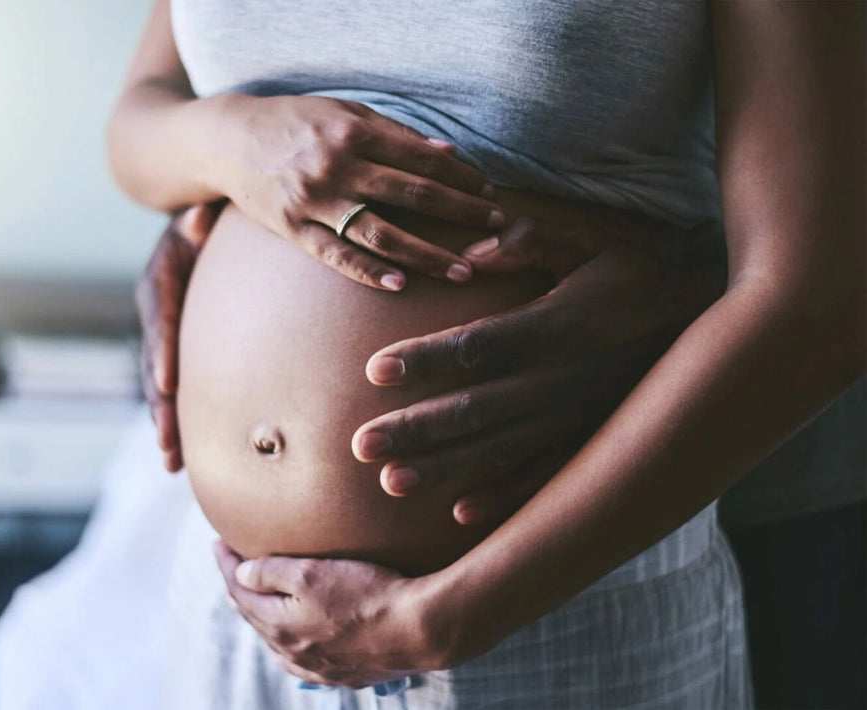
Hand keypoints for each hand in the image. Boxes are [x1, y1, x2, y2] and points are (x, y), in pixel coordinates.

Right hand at [136, 202, 221, 471]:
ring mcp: (162, 338)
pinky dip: (177, 423)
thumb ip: (200, 220)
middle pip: (154, 366)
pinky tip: (183, 461)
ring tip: (172, 461)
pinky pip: (174, 391)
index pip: (161, 320)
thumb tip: (199, 220)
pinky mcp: (175, 353)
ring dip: (165, 424)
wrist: (197, 225)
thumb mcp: (202, 213)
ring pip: (160, 388)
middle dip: (161, 406)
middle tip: (168, 441)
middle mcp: (155, 314)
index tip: (169, 384)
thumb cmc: (207, 219)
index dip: (162, 352)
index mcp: (160, 281)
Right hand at [209, 94, 502, 289]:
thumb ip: (394, 133)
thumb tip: (448, 153)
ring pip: (383, 232)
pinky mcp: (293, 228)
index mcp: (355, 133)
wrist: (227, 141)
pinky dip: (369, 271)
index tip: (490, 194)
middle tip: (497, 231)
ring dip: (429, 254)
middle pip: (414, 194)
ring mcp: (315, 201)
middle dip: (461, 214)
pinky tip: (401, 284)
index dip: (463, 177)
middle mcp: (338, 166)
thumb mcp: (343, 114)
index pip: (424, 159)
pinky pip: (337, 255)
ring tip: (464, 272)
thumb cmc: (294, 124)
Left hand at [214, 541, 454, 686]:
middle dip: (239, 590)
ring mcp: (320, 668)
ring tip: (256, 602)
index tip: (217, 541)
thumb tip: (240, 573)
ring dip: (262, 619)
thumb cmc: (368, 595)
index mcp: (280, 627)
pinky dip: (290, 647)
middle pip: (254, 618)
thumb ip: (270, 572)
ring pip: (277, 643)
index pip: (239, 592)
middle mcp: (294, 653)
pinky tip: (296, 644)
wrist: (421, 630)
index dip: (225, 564)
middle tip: (230, 566)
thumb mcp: (312, 573)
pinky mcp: (347, 674)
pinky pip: (305, 663)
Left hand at [352, 217, 725, 523]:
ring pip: (500, 450)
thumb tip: (469, 251)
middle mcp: (559, 380)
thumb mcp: (592, 242)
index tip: (374, 370)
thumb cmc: (640, 275)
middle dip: (415, 429)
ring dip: (444, 470)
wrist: (721, 327)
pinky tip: (462, 515)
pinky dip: (506, 499)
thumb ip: (529, 241)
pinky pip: (545, 477)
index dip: (425, 359)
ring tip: (391, 485)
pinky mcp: (593, 442)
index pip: (476, 346)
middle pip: (474, 409)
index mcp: (553, 327)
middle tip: (358, 447)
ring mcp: (576, 418)